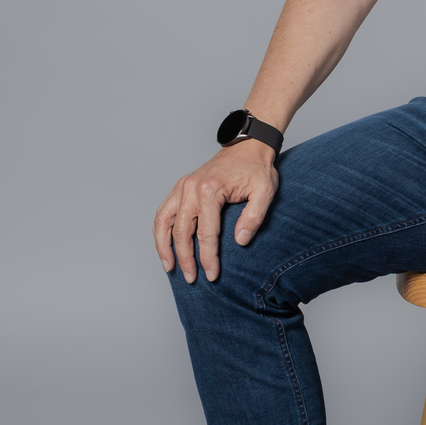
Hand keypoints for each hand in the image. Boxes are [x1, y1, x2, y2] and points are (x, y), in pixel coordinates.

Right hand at [153, 140, 278, 283]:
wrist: (248, 146)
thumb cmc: (256, 168)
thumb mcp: (265, 191)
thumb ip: (254, 217)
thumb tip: (240, 241)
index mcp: (210, 190)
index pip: (206, 233)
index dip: (208, 258)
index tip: (212, 275)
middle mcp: (191, 188)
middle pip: (181, 231)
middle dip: (186, 259)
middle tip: (192, 279)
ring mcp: (182, 186)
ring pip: (163, 222)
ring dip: (164, 247)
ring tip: (170, 267)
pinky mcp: (180, 187)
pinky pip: (162, 211)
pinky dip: (160, 231)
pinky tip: (165, 246)